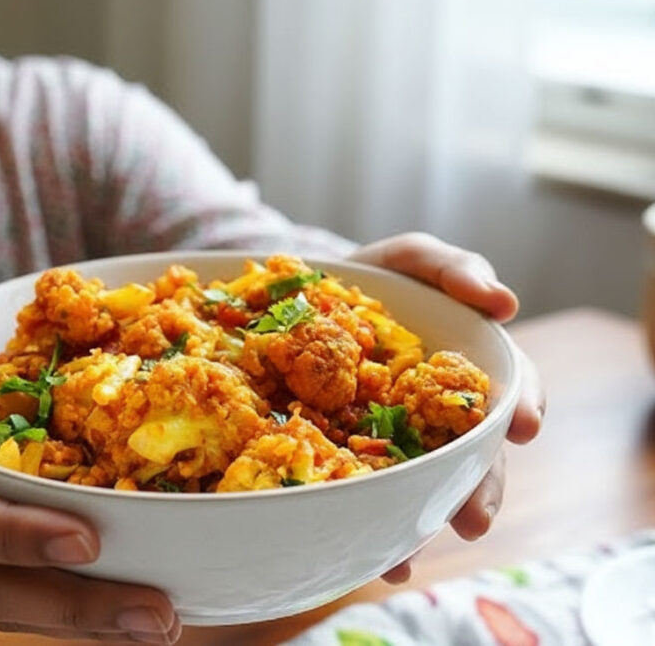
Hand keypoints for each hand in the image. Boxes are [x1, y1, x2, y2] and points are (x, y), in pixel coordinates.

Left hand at [348, 233, 545, 582]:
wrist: (295, 300)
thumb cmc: (369, 281)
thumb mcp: (407, 260)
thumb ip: (450, 268)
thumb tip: (501, 301)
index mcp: (463, 371)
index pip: (508, 392)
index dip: (521, 406)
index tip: (522, 424)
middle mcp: (437, 416)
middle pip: (471, 458)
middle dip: (478, 490)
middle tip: (473, 518)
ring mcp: (393, 442)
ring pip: (421, 489)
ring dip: (419, 525)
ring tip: (408, 556)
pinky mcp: (348, 458)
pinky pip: (363, 497)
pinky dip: (371, 530)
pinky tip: (370, 556)